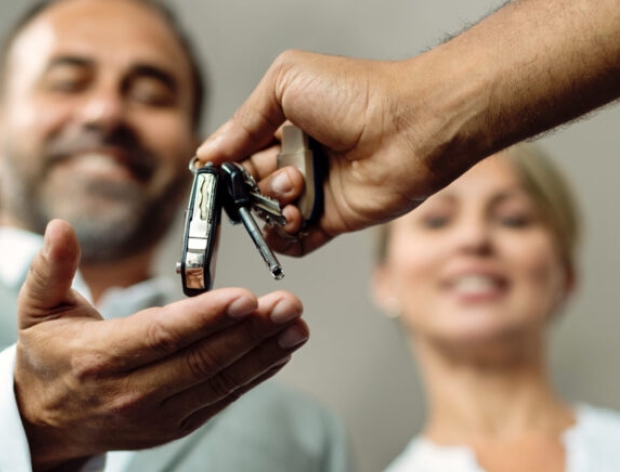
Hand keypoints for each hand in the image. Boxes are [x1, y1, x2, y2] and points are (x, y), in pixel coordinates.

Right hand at [16, 220, 308, 471]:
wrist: (44, 423)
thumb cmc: (48, 355)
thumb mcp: (37, 308)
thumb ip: (50, 267)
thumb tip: (60, 226)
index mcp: (99, 358)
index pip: (161, 336)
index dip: (206, 318)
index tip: (246, 297)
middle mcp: (130, 392)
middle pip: (201, 360)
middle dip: (251, 331)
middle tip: (289, 304)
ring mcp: (157, 415)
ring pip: (219, 382)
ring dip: (264, 353)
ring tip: (297, 326)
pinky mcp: (176, 427)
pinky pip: (222, 398)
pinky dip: (255, 374)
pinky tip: (281, 349)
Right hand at [195, 51, 469, 256]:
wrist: (410, 128)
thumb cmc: (358, 95)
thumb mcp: (286, 84)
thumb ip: (244, 120)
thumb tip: (208, 152)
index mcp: (283, 122)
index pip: (238, 150)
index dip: (223, 164)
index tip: (211, 173)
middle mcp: (298, 157)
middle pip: (249, 185)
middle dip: (249, 184)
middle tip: (273, 171)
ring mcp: (315, 190)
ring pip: (270, 213)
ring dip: (273, 205)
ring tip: (297, 186)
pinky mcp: (334, 219)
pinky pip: (297, 241)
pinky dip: (286, 237)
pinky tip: (294, 219)